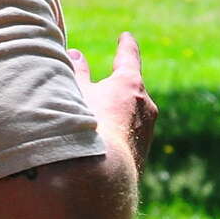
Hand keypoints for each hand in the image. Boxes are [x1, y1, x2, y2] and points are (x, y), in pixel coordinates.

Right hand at [68, 32, 156, 168]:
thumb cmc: (83, 128)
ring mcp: (145, 134)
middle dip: (115, 86)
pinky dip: (113, 137)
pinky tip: (97, 148)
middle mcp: (145, 107)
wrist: (99, 181)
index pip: (128, 57)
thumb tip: (76, 55)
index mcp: (130, 85)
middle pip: (129, 90)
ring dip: (113, 116)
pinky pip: (125, 139)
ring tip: (93, 122)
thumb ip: (75, 73)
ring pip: (128, 117)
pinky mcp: (139, 157)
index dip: (125, 46)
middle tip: (104, 83)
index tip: (126, 38)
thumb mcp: (74, 94)